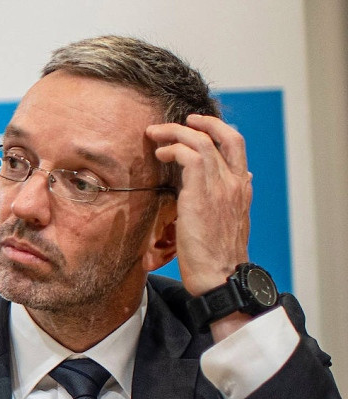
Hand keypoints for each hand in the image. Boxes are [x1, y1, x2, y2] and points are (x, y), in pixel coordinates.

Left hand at [145, 114, 252, 297]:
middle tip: (172, 124)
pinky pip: (189, 156)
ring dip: (175, 133)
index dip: (216, 129)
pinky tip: (160, 155)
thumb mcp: (230, 221)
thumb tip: (238, 182)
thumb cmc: (218, 256)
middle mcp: (235, 182)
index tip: (196, 126)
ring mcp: (221, 187)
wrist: (220, 276)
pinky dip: (173, 149)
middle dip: (198, 123)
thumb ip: (231, 199)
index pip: (236, 145)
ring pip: (201, 142)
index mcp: (242, 188)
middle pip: (225, 136)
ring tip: (155, 136)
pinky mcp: (202, 194)